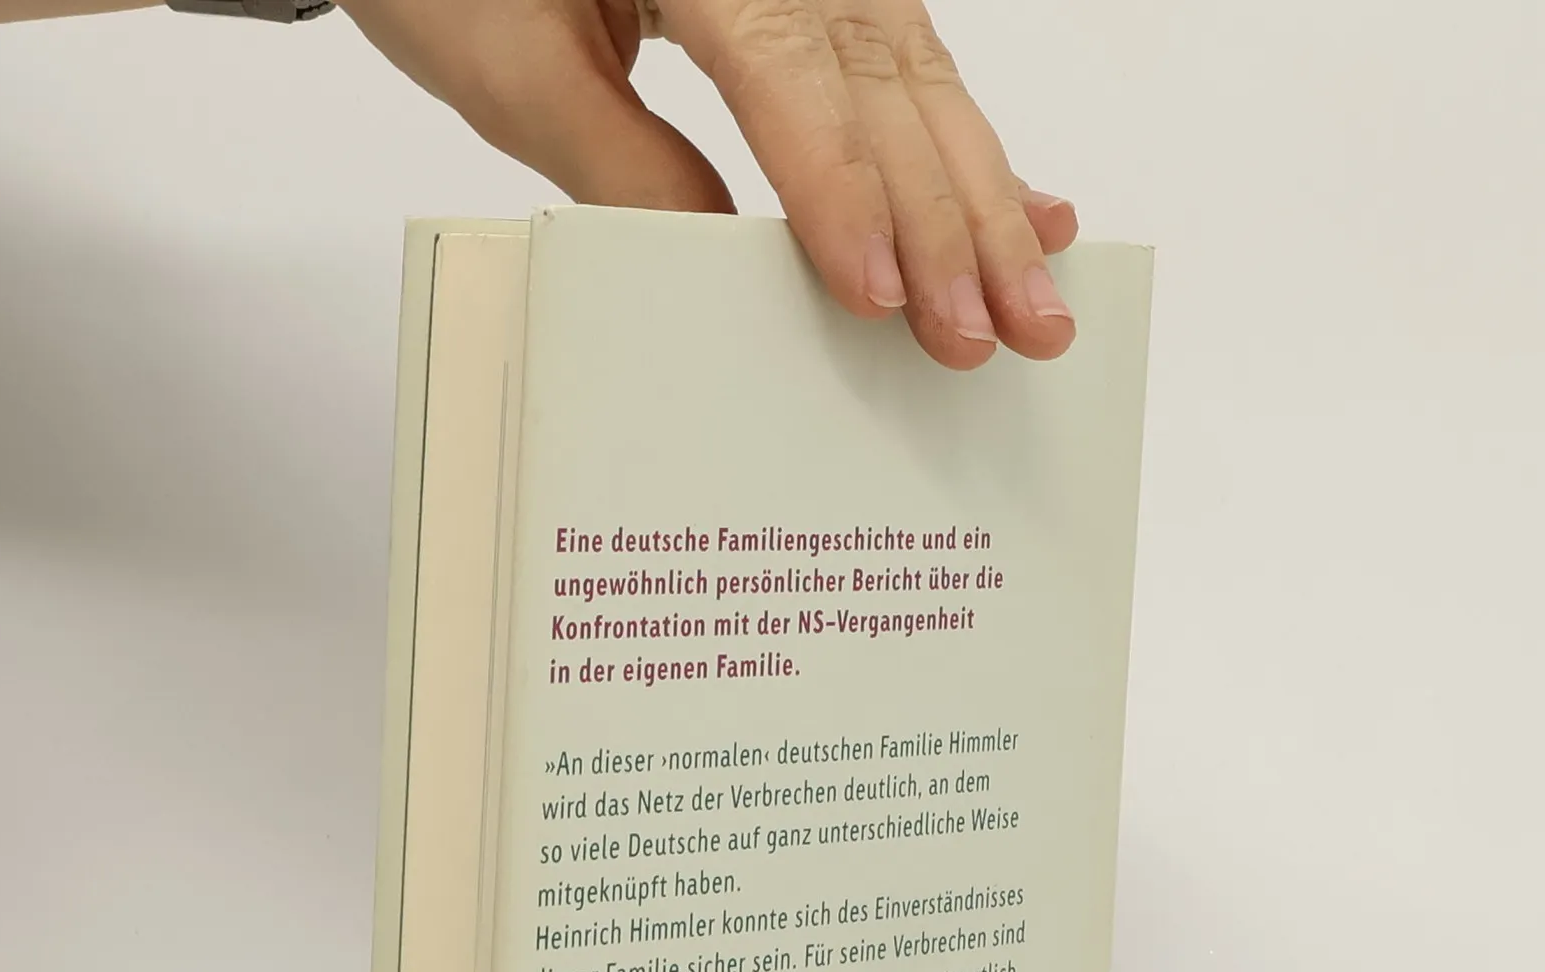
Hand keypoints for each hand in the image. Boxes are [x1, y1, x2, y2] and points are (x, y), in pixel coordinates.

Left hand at [337, 0, 1077, 369]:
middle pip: (884, 80)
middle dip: (951, 217)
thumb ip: (623, 162)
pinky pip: (908, 66)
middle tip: (1001, 332)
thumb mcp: (512, 66)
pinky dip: (963, 148)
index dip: (843, 188)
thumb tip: (729, 271)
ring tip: (1032, 302)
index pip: (791, 68)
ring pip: (920, 78)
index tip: (881, 295)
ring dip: (983, 199)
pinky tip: (1031, 206)